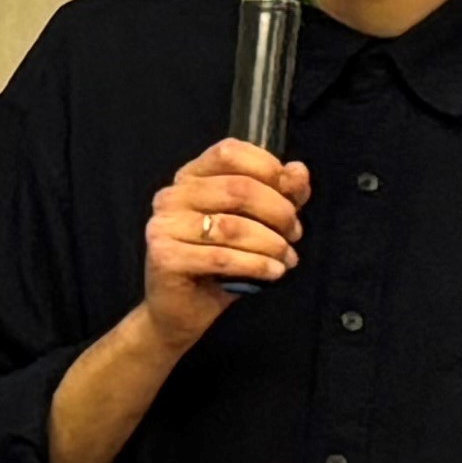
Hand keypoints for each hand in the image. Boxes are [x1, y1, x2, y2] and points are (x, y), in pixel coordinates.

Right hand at [138, 139, 303, 347]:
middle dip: (279, 212)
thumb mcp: (256, 222)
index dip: (267, 167)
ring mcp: (164, 226)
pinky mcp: (164, 257)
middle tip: (294, 234)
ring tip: (286, 257)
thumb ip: (278, 193)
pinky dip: (257, 265)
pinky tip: (273, 272)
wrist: (180, 310)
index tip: (290, 195)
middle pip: (238, 188)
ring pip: (233, 226)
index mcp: (191, 177)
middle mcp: (171, 196)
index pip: (229, 152)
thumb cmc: (217, 263)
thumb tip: (297, 171)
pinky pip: (222, 257)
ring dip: (272, 243)